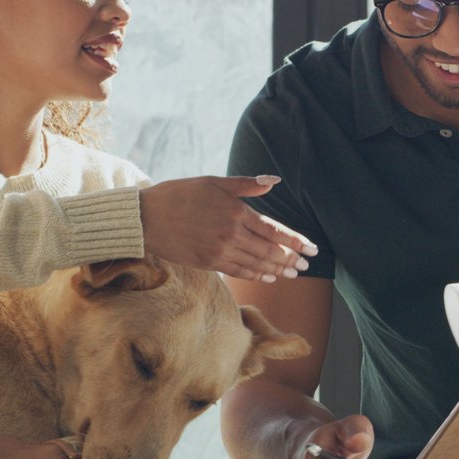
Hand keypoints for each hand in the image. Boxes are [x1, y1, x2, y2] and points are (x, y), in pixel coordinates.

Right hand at [140, 176, 318, 282]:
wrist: (147, 217)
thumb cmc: (180, 194)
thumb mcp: (213, 182)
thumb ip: (246, 185)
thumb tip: (274, 182)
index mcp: (236, 211)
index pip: (274, 230)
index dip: (295, 241)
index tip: (312, 249)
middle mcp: (231, 234)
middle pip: (270, 251)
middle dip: (291, 258)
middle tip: (307, 265)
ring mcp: (220, 251)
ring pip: (257, 264)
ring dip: (278, 269)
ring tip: (294, 273)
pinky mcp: (209, 263)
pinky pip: (239, 271)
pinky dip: (256, 274)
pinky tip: (268, 276)